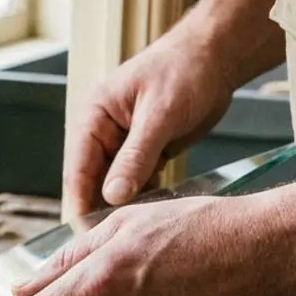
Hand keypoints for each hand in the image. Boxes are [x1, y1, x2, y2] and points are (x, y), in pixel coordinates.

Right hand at [65, 29, 239, 215]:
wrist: (217, 57)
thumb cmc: (185, 70)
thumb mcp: (159, 115)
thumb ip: (135, 157)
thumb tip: (112, 195)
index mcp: (94, 116)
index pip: (78, 167)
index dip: (80, 200)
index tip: (85, 231)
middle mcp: (103, 132)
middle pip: (93, 180)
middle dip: (102, 207)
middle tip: (115, 238)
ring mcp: (124, 143)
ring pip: (116, 185)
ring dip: (126, 205)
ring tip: (138, 229)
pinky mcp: (145, 151)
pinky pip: (138, 181)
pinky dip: (145, 196)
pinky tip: (155, 213)